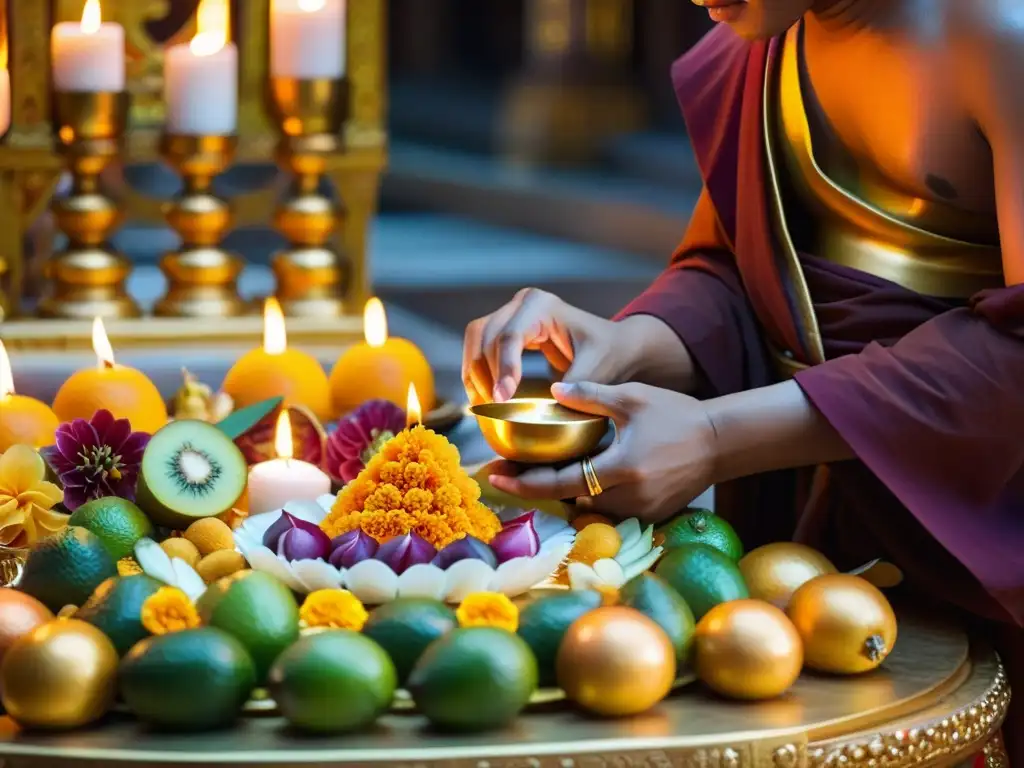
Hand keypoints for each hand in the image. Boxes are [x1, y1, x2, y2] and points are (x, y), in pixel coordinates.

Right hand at [463, 288, 692, 404]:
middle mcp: (522, 304)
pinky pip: (480, 345)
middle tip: (491, 406)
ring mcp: (513, 313)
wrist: (616, 347)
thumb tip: (549, 402)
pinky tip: (481, 395)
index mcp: (542, 306)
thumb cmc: (610, 354)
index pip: (510, 336)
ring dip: (474, 371)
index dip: (503, 368)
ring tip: (482, 403)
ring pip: (476, 338)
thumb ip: (575, 385)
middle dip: (484, 372)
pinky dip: (476, 370)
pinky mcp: (509, 328)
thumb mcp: (598, 370)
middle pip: (485, 335)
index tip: (502, 399)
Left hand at [487, 381, 717, 522]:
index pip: (561, 482)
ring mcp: (640, 511)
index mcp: (621, 468)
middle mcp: (629, 497)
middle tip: (505, 471)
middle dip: (539, 486)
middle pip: (570, 498)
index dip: (524, 481)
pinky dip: (592, 494)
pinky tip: (577, 475)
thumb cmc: (677, 414)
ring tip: (536, 470)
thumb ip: (589, 395)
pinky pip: (609, 508)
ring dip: (566, 490)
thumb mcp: (632, 398)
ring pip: (588, 505)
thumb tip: (551, 390)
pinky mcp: (650, 515)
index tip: (495, 475)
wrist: (722, 442)